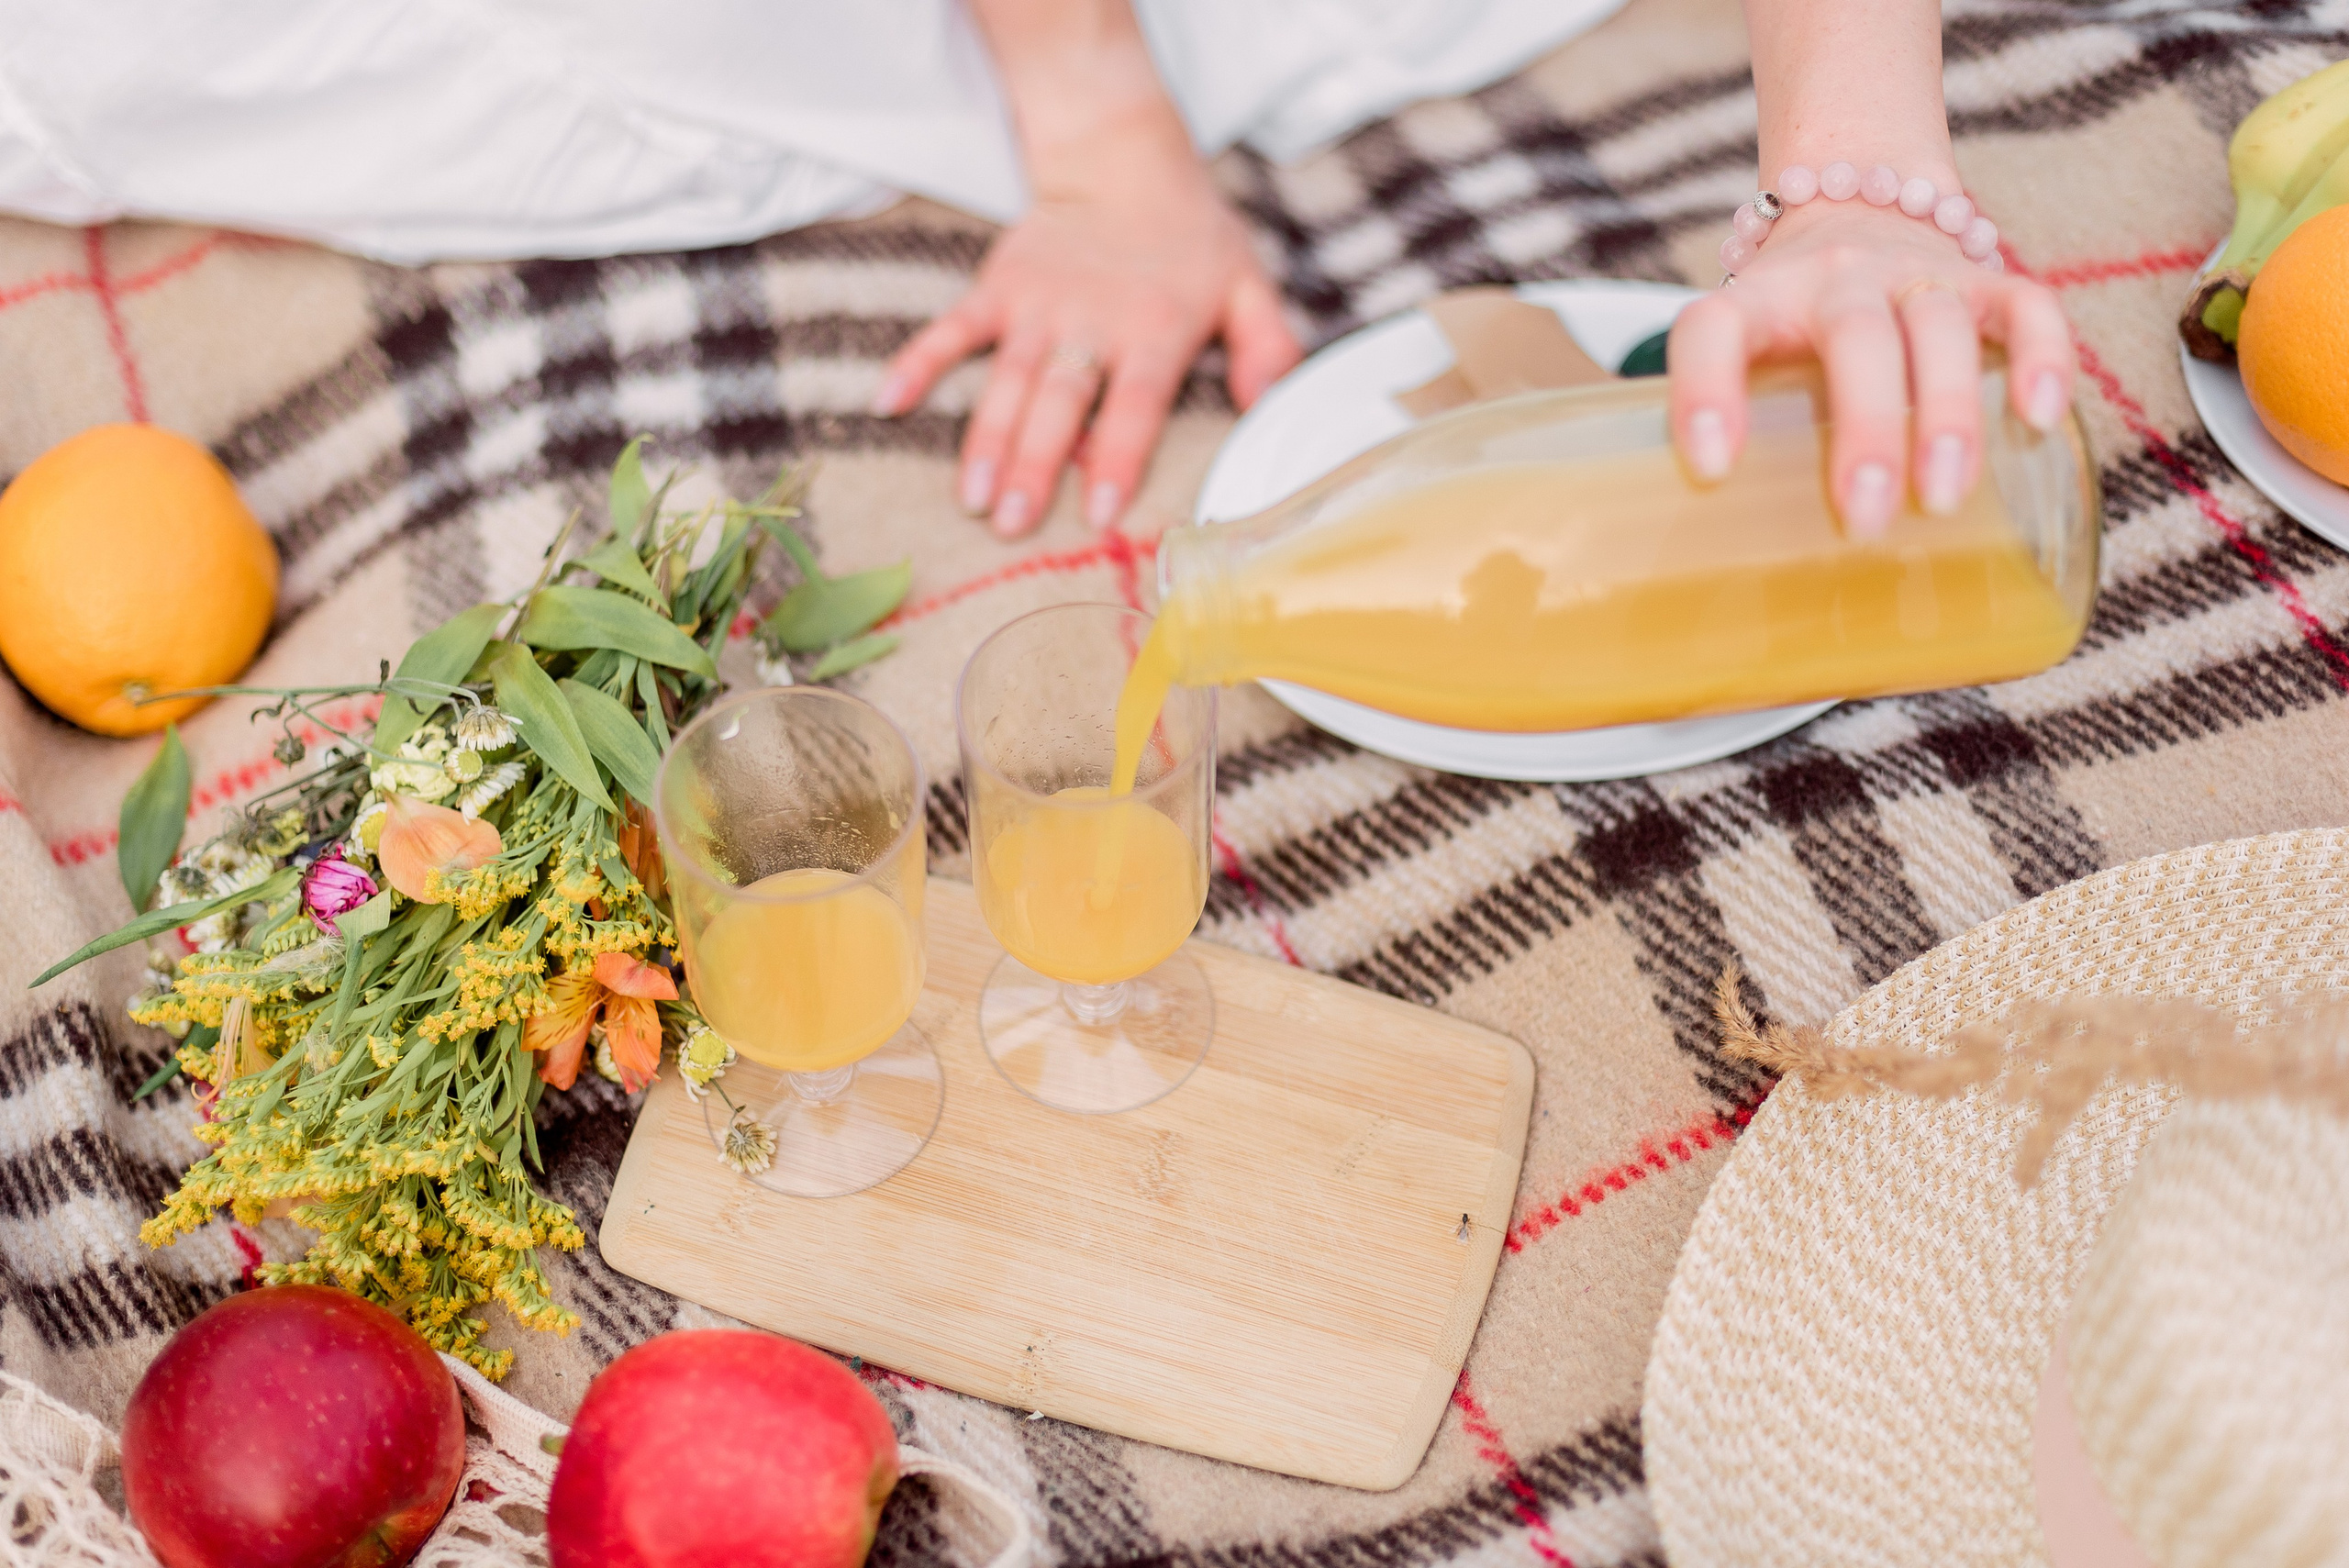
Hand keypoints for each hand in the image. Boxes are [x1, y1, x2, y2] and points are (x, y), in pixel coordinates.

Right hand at [874, 145, 1300, 537]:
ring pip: (1007, 381)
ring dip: (985, 440)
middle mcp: (1091, 323)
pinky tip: (887, 403)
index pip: (1133, 406)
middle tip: (1012, 524)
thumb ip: (1269, 346)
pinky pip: (952, 329)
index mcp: (1154, 331)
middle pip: (1058, 404)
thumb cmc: (1191, 238)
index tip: (1095, 514)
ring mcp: (1038, 306)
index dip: (1114, 458)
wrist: (1122, 158)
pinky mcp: (998, 287)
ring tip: (971, 497)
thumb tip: (1271, 405)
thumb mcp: (1249, 283)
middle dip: (1033, 466)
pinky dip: (918, 363)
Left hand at [1664, 195, 2075, 535]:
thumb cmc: (1789, 326)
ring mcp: (1917, 272)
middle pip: (1856, 339)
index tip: (1712, 469)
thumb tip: (1710, 583)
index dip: (1706, 391)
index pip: (1714, 329)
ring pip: (1941, 327)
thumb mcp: (1744, 360)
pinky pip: (2026, 305)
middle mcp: (1836, 278)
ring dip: (1944, 413)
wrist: (1855, 205)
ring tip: (1942, 499)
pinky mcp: (1987, 278)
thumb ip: (1734, 439)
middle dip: (1864, 431)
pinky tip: (2039, 418)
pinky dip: (2040, 357)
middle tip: (1863, 520)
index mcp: (1757, 302)